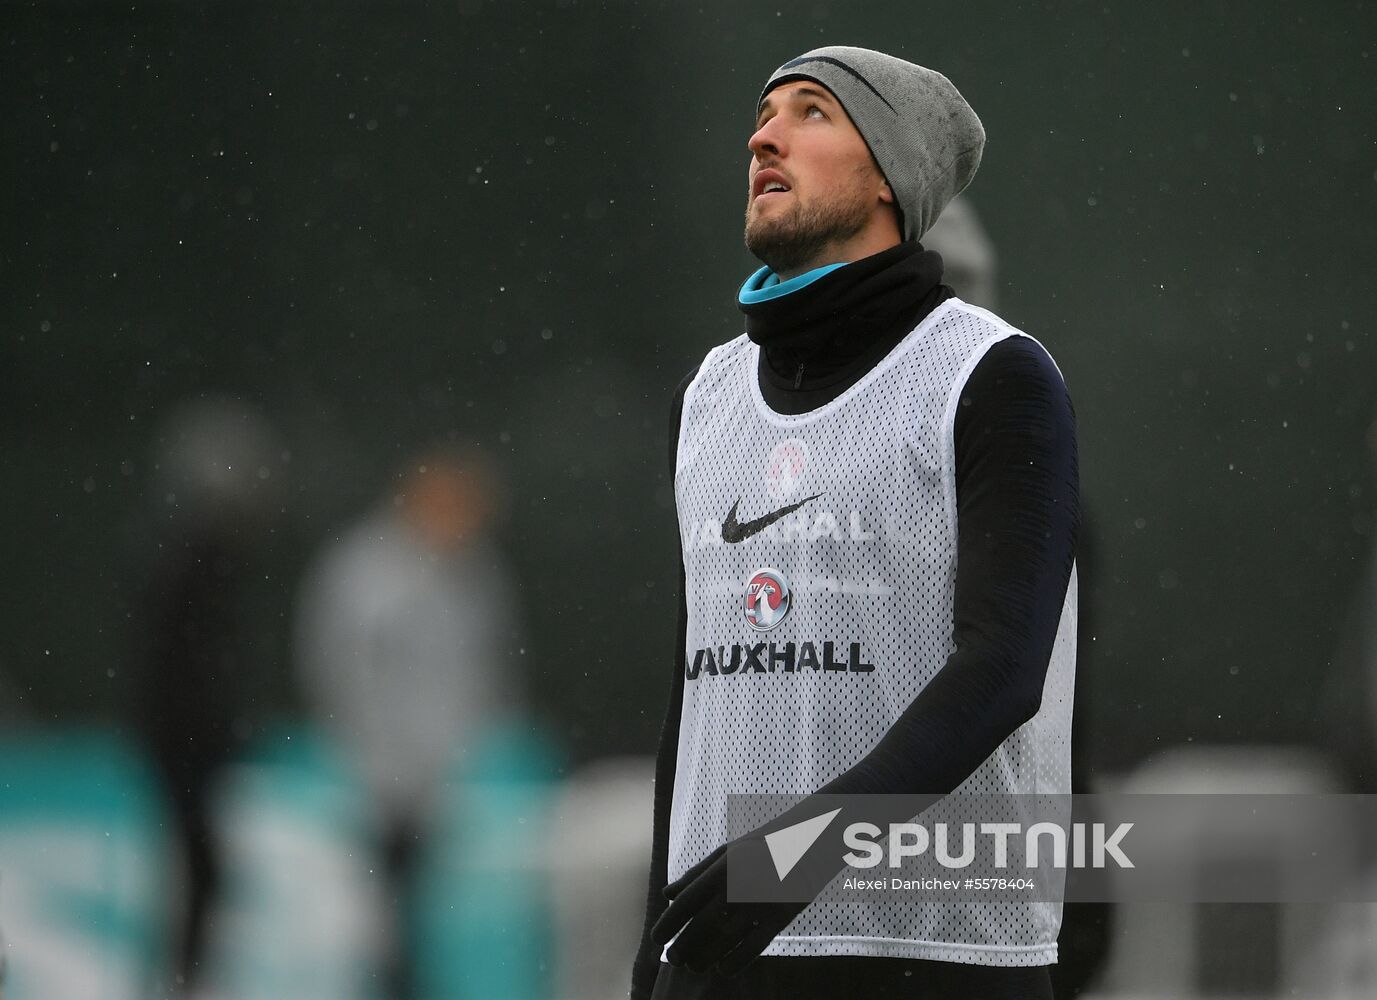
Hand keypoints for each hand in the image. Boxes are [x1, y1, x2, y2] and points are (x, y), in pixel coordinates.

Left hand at [649, 835, 807, 976]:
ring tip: (694, 966)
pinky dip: (736, 962)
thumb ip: (696, 874)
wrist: (809, 839)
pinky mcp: (781, 917)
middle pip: (701, 926)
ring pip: (725, 941)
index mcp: (721, 868)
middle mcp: (737, 887)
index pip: (686, 902)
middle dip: (683, 947)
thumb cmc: (762, 845)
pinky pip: (755, 947)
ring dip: (705, 957)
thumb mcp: (727, 852)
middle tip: (673, 960)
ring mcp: (759, 903)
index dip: (668, 924)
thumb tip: (667, 894)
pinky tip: (723, 969)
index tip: (656, 939)